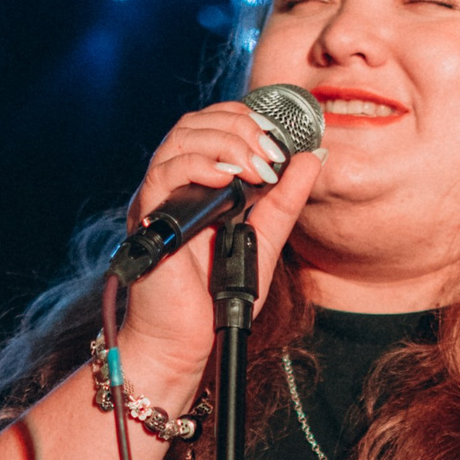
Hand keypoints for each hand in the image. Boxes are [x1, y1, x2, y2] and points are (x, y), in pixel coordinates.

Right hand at [114, 103, 321, 399]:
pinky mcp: (147, 215)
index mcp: (198, 183)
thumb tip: (312, 158)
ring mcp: (160, 197)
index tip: (278, 139)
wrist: (185, 339)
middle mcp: (175, 183)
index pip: (215, 125)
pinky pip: (164, 172)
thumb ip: (285, 199)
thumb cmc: (216, 297)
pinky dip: (198, 165)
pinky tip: (228, 179)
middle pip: (197, 123)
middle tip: (270, 153)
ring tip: (255, 168)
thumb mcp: (264, 238)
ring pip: (181, 138)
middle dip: (240, 128)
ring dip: (225, 142)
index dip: (246, 119)